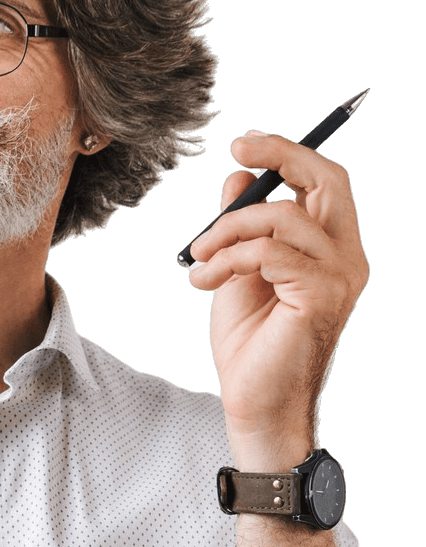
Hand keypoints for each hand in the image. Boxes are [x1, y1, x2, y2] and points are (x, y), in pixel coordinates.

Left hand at [188, 133, 367, 464]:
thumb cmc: (251, 346)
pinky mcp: (320, 295)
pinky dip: (227, 259)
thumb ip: (242, 227)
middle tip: (238, 150)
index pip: (325, 182)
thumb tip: (239, 179)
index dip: (289, 154)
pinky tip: (204, 280)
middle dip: (281, 155)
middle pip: (327, 180)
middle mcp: (347, 258)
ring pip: (282, 217)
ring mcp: (339, 277)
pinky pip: (267, 253)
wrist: (255, 403)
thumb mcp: (239, 272)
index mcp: (333, 250)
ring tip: (200, 259)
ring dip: (227, 230)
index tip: (244, 144)